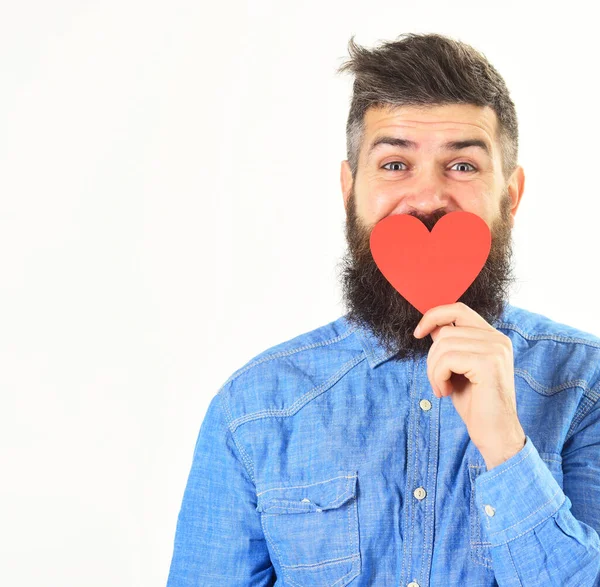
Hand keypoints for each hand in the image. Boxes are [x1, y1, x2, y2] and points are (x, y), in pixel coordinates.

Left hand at [414, 302, 525, 468]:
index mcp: (492, 337)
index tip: (418, 333)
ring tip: (442, 388)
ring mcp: (495, 349)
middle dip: (432, 357)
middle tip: (437, 381)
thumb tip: (431, 326)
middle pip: (445, 330)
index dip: (433, 316)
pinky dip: (438, 376)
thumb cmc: (475, 404)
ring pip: (443, 344)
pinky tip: (446, 391)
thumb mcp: (458, 369)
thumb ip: (450, 345)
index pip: (458, 309)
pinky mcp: (489, 363)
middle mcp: (498, 339)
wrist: (495, 435)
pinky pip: (447, 359)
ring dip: (433, 370)